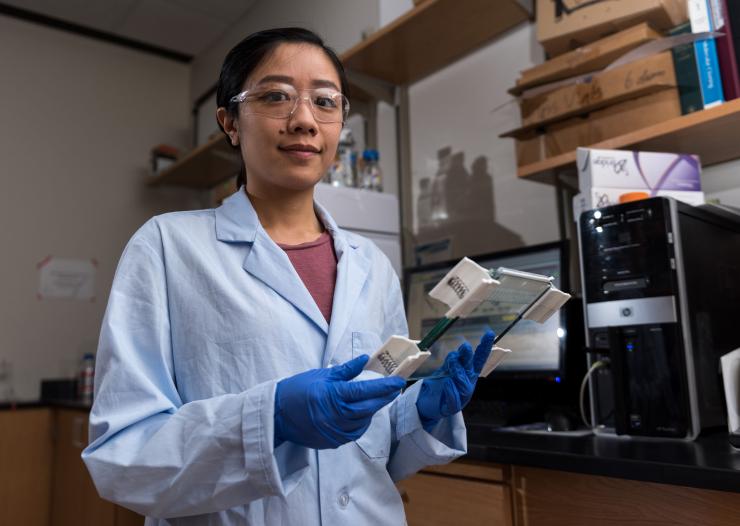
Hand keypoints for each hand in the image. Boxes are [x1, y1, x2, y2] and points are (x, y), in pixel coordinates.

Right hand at [274, 355, 405, 448]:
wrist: (277, 415)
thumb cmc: (298, 389)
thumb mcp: (322, 375)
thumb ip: (346, 370)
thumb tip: (365, 360)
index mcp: (333, 396)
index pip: (365, 391)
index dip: (384, 386)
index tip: (399, 381)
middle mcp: (336, 416)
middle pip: (369, 407)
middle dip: (384, 398)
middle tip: (394, 389)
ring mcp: (335, 431)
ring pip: (363, 422)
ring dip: (373, 410)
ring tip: (378, 399)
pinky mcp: (332, 441)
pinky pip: (354, 433)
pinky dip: (361, 423)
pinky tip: (362, 414)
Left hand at [416, 330, 494, 429]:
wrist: (426, 403)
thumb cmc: (438, 385)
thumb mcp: (445, 369)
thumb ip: (452, 362)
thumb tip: (460, 351)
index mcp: (468, 373)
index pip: (478, 360)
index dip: (484, 348)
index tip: (489, 334)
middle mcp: (468, 383)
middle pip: (470, 369)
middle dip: (468, 358)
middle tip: (465, 347)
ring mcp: (462, 396)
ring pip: (464, 383)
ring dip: (457, 372)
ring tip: (451, 364)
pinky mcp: (453, 406)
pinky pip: (454, 398)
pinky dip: (451, 391)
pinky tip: (447, 384)